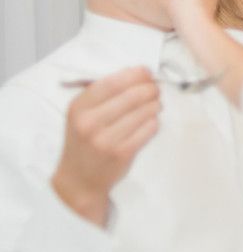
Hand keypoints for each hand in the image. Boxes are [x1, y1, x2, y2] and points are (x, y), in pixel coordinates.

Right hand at [51, 67, 160, 225]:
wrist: (80, 179)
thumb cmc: (84, 141)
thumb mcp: (81, 115)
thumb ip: (102, 94)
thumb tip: (137, 73)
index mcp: (78, 108)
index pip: (111, 83)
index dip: (134, 75)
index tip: (146, 72)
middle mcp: (90, 123)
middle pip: (132, 96)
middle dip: (150, 88)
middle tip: (156, 89)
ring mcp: (106, 139)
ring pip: (144, 112)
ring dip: (155, 105)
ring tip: (156, 104)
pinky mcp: (123, 153)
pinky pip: (149, 129)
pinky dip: (154, 122)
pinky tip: (152, 120)